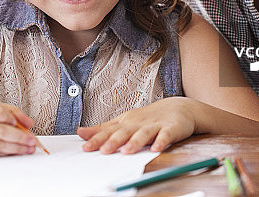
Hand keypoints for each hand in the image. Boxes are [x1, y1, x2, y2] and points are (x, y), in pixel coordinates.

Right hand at [0, 94, 37, 157]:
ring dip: (15, 148)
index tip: (22, 124)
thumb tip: (28, 122)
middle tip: (32, 141)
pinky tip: (12, 151)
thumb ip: (7, 109)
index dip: (12, 119)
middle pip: (0, 131)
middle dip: (20, 138)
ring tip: (27, 148)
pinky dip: (4, 153)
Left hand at [77, 97, 196, 153]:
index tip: (86, 147)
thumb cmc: (147, 118)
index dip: (98, 139)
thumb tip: (80, 132)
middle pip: (124, 133)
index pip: (109, 131)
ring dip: (135, 142)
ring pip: (144, 134)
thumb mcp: (123, 122)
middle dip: (113, 141)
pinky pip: (166, 135)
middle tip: (103, 150)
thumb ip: (102, 129)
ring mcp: (154, 126)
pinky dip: (161, 141)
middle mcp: (138, 124)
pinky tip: (156, 148)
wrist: (178, 108)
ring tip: (127, 151)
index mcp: (126, 123)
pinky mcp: (171, 128)